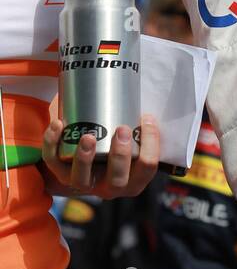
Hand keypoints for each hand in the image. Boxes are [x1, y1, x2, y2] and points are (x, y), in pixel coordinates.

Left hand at [41, 94, 158, 197]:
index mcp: (134, 180)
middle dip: (120, 155)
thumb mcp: (132, 136)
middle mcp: (110, 187)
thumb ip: (138, 119)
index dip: (151, 143)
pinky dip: (53, 143)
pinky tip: (58, 124)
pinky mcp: (60, 174)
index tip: (147, 118)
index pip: (148, 167)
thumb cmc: (115, 141)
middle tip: (122, 129)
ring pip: (82, 179)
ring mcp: (84, 183)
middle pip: (118, 179)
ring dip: (85, 158)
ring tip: (89, 135)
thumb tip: (141, 81)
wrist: (84, 158)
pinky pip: (54, 162)